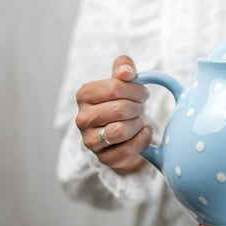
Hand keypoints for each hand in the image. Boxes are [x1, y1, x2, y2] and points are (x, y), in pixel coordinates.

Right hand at [75, 55, 151, 174]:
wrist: (126, 131)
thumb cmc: (123, 102)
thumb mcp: (124, 81)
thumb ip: (124, 67)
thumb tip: (126, 71)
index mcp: (84, 95)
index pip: (114, 88)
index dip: (135, 90)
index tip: (141, 93)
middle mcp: (82, 119)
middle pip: (119, 109)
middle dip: (138, 107)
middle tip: (141, 108)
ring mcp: (90, 141)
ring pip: (121, 131)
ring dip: (138, 124)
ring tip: (140, 121)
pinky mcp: (104, 158)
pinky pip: (128, 150)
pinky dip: (143, 140)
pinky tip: (144, 133)